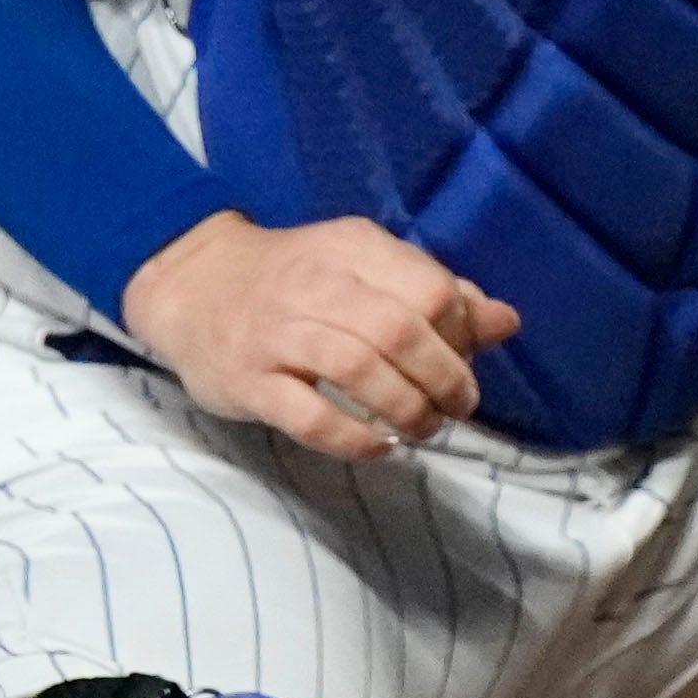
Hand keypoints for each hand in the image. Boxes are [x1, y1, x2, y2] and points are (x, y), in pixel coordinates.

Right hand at [120, 209, 518, 464]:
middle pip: (401, 331)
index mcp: (355, 249)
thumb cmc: (293, 278)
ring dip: (406, 408)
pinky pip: (308, 415)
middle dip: (445, 378)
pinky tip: (379, 448)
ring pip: (359, 368)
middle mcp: (317, 285)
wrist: (191, 283)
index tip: (465, 362)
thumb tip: (506, 322)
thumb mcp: (364, 266)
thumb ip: (433, 292)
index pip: (432, 290)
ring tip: (424, 429)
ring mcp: (277, 333)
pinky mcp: (248, 380)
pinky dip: (353, 438)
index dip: (462, 335)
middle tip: (457, 407)